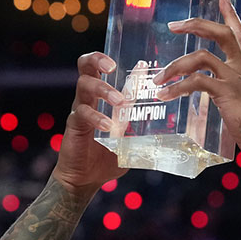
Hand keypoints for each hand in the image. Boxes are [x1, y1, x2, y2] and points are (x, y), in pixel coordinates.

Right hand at [49, 52, 129, 198]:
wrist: (85, 179)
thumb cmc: (106, 158)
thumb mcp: (128, 139)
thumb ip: (139, 127)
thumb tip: (167, 126)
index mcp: (101, 98)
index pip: (107, 71)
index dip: (123, 62)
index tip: (142, 64)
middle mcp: (88, 99)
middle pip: (85, 66)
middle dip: (98, 60)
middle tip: (112, 67)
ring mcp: (79, 110)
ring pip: (84, 85)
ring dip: (103, 90)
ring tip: (119, 101)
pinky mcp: (73, 125)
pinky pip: (82, 113)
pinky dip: (96, 117)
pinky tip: (108, 126)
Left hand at [157, 0, 240, 161]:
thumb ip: (231, 90)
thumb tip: (215, 91)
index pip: (239, 33)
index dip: (230, 12)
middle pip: (221, 33)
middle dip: (196, 25)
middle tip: (173, 25)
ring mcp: (236, 79)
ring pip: (201, 57)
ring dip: (175, 66)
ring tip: (157, 80)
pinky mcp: (228, 93)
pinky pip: (197, 82)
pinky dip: (177, 88)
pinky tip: (165, 95)